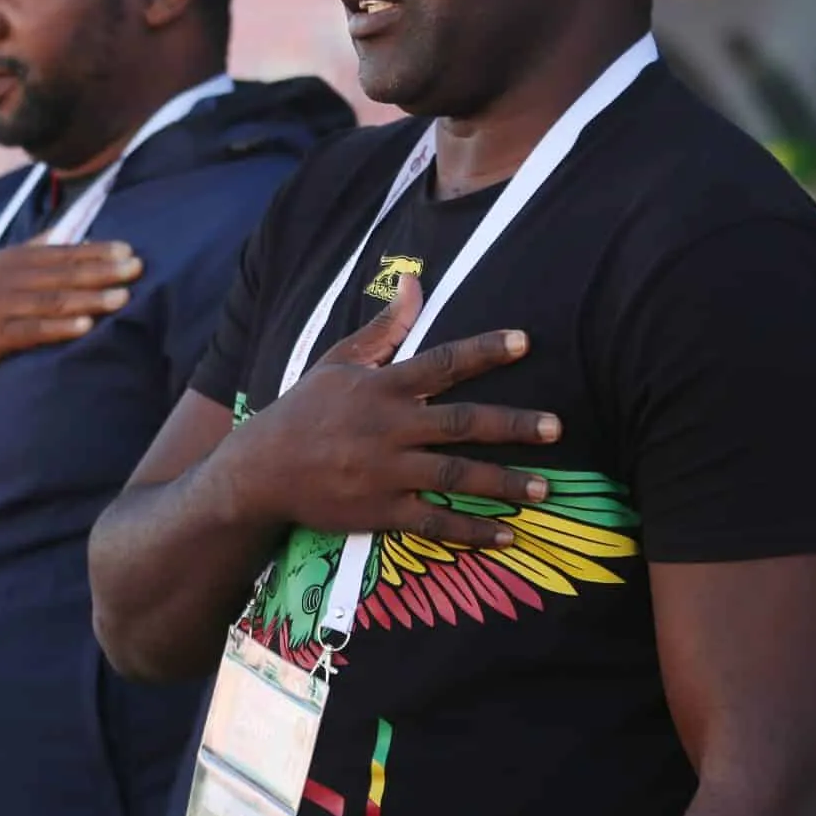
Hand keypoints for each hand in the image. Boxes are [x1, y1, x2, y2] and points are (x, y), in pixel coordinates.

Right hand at [0, 240, 142, 376]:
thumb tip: (71, 234)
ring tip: (122, 298)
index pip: (62, 251)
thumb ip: (34, 250)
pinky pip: (32, 331)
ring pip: (51, 300)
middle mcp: (7, 277)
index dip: (96, 251)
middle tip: (135, 269)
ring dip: (89, 298)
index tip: (127, 250)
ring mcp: (0, 305)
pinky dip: (59, 328)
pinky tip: (85, 326)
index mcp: (13, 258)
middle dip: (101, 271)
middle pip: (62, 273)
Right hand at [228, 275, 557, 546]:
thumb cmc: (304, 411)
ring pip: (456, 477)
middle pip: (460, 423)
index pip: (441, 362)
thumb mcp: (337, 361)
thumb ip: (383, 327)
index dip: (484, 351)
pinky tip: (507, 533)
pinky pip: (435, 523)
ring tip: (544, 489)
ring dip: (503, 483)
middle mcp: (388, 429)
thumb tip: (414, 282)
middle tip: (555, 427)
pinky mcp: (381, 512)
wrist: (260, 472)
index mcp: (380, 387)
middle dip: (512, 426)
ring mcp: (386, 473)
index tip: (525, 342)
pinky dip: (472, 531)